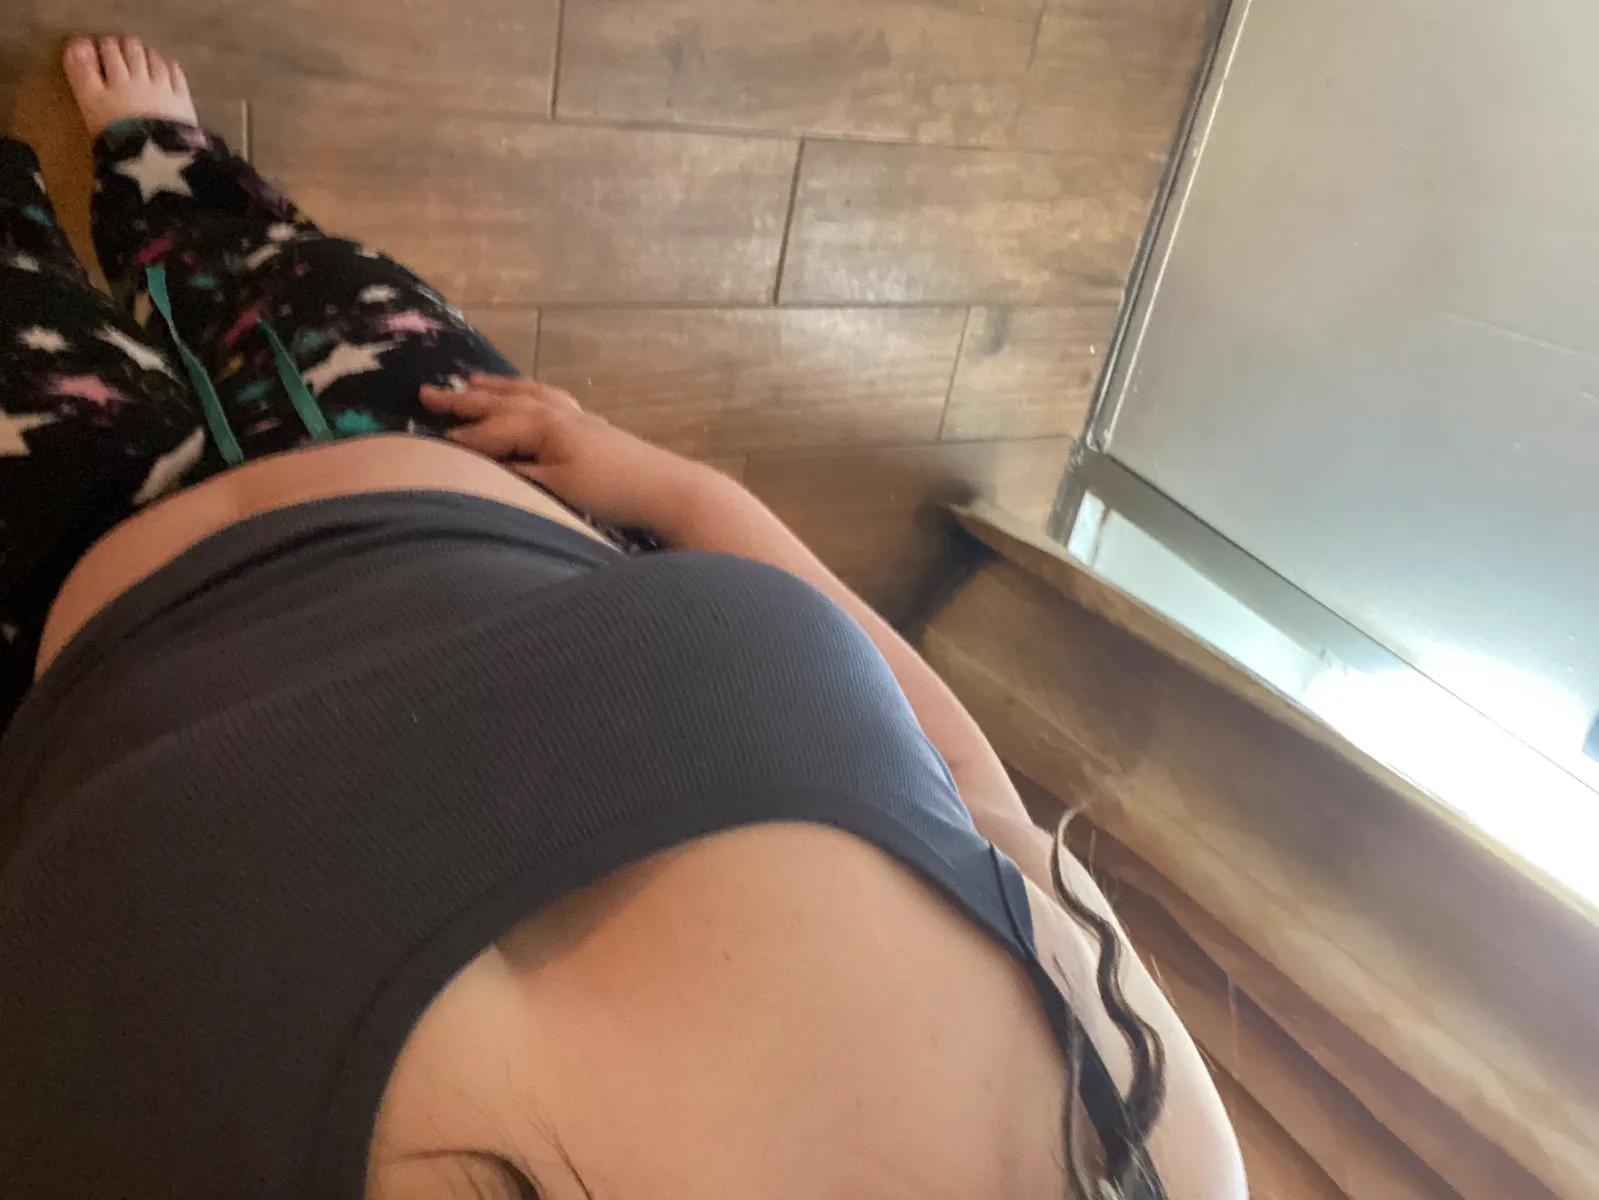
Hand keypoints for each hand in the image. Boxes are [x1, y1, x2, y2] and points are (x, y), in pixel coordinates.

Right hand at [419, 375, 717, 530]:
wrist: (671, 489)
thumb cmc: (613, 492)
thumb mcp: (557, 489)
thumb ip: (518, 474)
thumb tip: (486, 466)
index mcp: (544, 426)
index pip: (490, 431)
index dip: (460, 440)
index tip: (425, 444)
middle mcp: (557, 412)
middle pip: (502, 402)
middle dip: (464, 400)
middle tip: (426, 393)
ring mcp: (576, 417)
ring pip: (526, 394)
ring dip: (496, 388)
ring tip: (470, 381)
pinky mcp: (592, 427)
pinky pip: (548, 399)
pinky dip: (528, 393)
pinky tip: (527, 398)